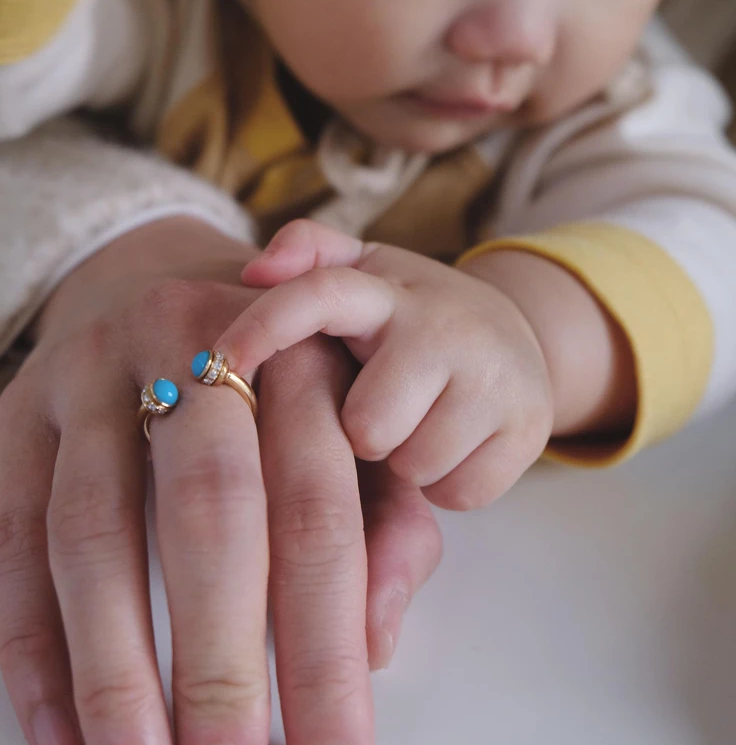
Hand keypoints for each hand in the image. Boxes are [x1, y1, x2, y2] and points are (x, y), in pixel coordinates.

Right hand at [0, 216, 441, 744]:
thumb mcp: (354, 420)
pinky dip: (32, 643)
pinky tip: (61, 733)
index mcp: (296, 354)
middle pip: (208, 516)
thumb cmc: (278, 374)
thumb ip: (386, 521)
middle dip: (218, 667)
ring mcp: (93, 374)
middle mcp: (193, 348)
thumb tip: (377, 645)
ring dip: (114, 675)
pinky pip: (14, 536)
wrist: (160, 272)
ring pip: (94, 532)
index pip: (317, 511)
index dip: (325, 647)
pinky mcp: (23, 411)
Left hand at [220, 220, 554, 510]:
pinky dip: (449, 482)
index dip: (263, 328)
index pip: (318, 295)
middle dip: (364, 432)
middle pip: (367, 425)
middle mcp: (445, 326)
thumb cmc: (412, 318)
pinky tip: (454, 446)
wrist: (520, 340)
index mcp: (389, 290)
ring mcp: (495, 378)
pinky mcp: (529, 430)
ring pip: (414, 465)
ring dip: (407, 460)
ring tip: (418, 426)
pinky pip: (458, 491)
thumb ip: (309, 253)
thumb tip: (254, 268)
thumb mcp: (366, 273)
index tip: (215, 366)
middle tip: (378, 413)